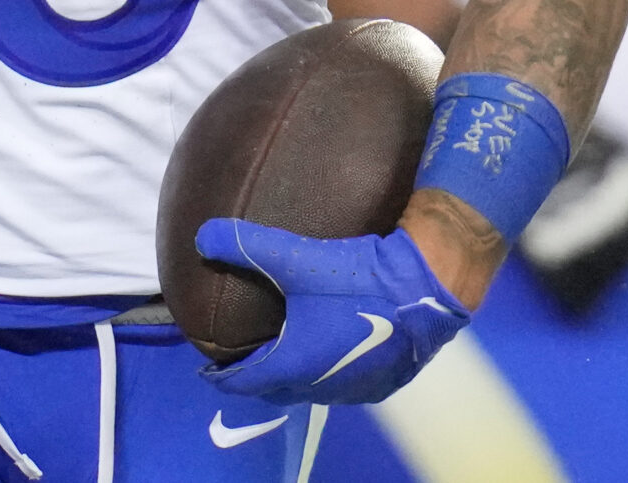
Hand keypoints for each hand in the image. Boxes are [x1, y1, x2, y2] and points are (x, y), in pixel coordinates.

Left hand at [194, 218, 468, 404]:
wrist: (426, 290)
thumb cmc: (357, 280)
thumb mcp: (297, 258)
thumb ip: (247, 245)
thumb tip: (201, 236)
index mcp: (293, 367)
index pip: (243, 383)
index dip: (221, 376)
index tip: (207, 368)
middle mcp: (320, 388)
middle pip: (275, 390)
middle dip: (256, 376)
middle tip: (244, 356)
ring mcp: (354, 391)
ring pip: (310, 389)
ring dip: (293, 375)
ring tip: (285, 350)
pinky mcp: (382, 385)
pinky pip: (341, 385)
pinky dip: (326, 373)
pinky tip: (330, 349)